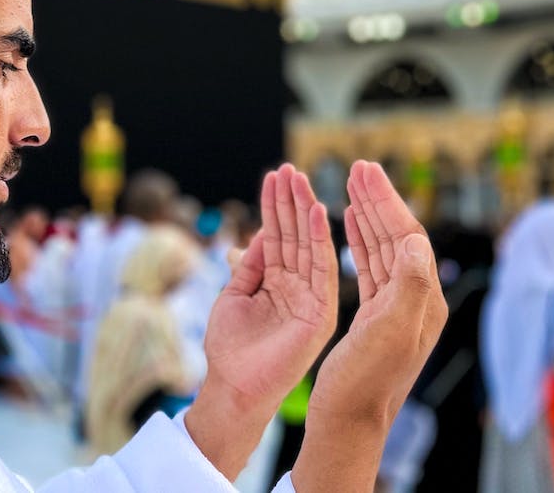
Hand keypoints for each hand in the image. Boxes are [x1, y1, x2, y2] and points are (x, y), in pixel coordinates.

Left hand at [186, 164, 337, 478]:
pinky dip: (320, 240)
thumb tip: (257, 236)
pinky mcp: (321, 311)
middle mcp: (297, 286)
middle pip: (295, 235)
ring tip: (299, 179)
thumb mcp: (234, 297)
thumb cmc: (230, 347)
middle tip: (288, 168)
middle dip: (290, 201)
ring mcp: (311, 297)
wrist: (234, 385)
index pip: (279, 236)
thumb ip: (249, 267)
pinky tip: (317, 211)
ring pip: (309, 246)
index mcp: (277, 282)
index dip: (275, 207)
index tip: (275, 175)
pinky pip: (323, 269)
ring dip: (304, 211)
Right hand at [294, 161, 446, 491]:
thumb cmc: (366, 380)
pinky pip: (369, 266)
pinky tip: (348, 227)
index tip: (364, 172)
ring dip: (367, 214)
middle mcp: (413, 299)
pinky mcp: (374, 315)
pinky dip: (358, 240)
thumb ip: (407, 283)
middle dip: (377, 199)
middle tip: (359, 168)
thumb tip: (412, 238)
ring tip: (351, 186)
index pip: (406, 235)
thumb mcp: (390, 330)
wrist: (350, 417)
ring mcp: (394, 306)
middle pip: (396, 235)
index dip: (386, 201)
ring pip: (381, 247)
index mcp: (421, 298)